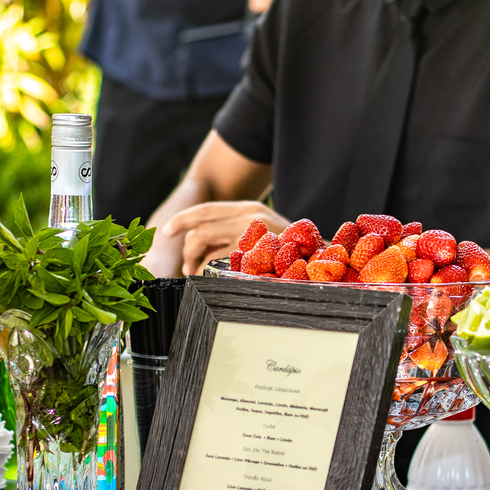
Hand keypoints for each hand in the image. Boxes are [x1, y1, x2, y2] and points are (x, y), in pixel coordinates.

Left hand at [158, 201, 289, 275]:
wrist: (323, 259)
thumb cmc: (293, 251)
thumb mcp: (266, 231)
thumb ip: (238, 230)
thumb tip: (203, 243)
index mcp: (250, 209)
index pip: (207, 209)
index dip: (183, 219)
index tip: (166, 230)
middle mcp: (249, 216)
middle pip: (200, 230)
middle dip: (187, 251)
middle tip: (187, 268)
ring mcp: (251, 235)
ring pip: (204, 246)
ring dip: (194, 264)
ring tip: (199, 276)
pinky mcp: (253, 254)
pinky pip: (217, 263)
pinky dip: (209, 273)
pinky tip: (215, 280)